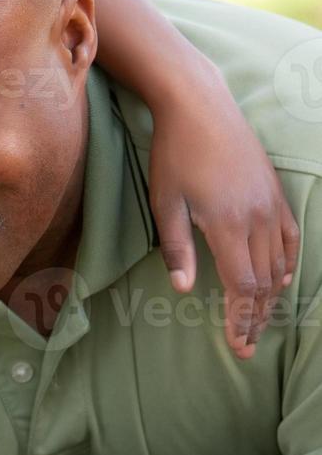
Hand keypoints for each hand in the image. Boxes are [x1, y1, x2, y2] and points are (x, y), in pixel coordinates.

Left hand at [148, 72, 300, 358]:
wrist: (200, 107)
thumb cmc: (174, 155)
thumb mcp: (166, 202)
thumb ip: (176, 248)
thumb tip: (184, 290)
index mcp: (229, 225)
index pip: (242, 286)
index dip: (241, 319)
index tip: (237, 345)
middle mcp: (258, 219)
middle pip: (264, 282)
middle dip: (255, 317)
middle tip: (246, 346)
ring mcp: (272, 205)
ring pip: (279, 264)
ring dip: (270, 297)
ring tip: (258, 322)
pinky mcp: (276, 193)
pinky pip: (289, 239)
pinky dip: (286, 265)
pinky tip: (279, 282)